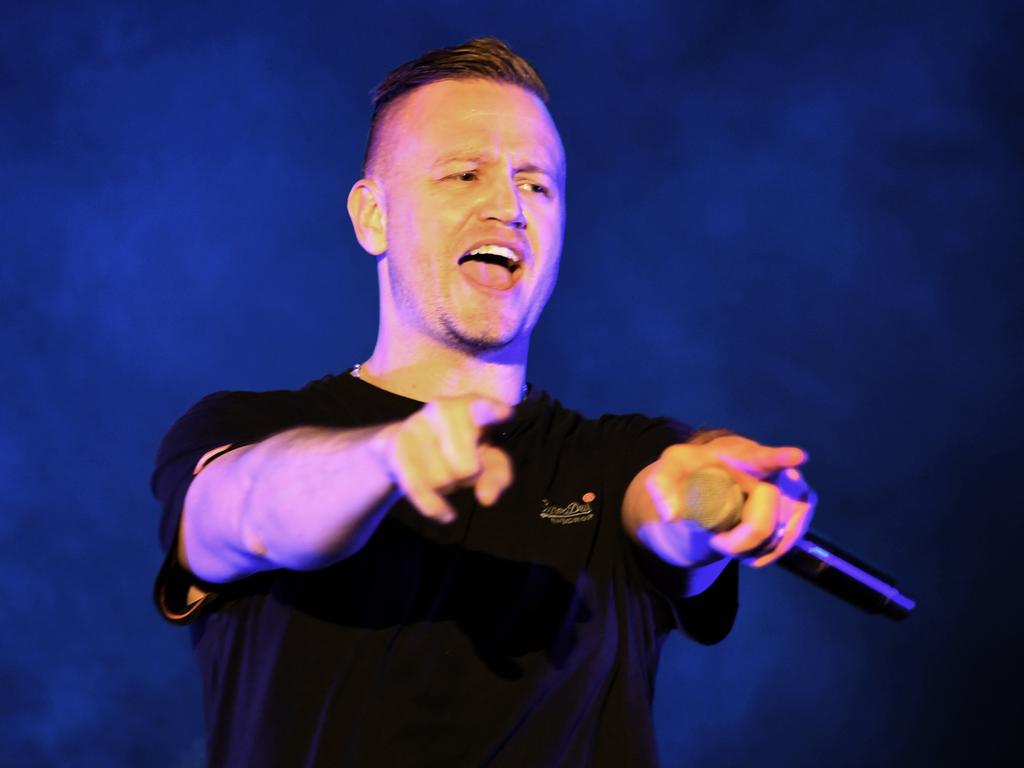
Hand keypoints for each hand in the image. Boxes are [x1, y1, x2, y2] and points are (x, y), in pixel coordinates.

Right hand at [375, 395, 514, 523]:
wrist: (400, 445)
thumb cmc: (458, 449)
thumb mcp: (486, 461)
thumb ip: (497, 476)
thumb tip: (486, 499)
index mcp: (471, 407)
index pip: (483, 409)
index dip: (493, 411)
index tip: (505, 412)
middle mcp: (443, 408)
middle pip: (467, 469)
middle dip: (467, 477)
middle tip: (459, 462)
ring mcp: (417, 423)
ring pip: (443, 481)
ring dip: (446, 485)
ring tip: (439, 468)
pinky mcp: (396, 444)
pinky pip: (417, 487)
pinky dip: (433, 506)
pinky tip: (446, 514)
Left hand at [644, 434, 816, 566]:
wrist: (715, 473)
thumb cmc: (694, 467)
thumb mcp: (669, 469)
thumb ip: (661, 485)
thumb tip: (671, 515)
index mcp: (740, 456)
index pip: (761, 457)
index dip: (780, 458)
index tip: (797, 456)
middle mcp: (772, 469)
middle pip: (768, 512)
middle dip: (743, 538)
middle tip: (715, 543)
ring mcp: (791, 487)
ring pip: (784, 530)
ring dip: (756, 547)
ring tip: (728, 544)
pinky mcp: (799, 504)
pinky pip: (792, 536)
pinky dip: (770, 551)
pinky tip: (750, 553)